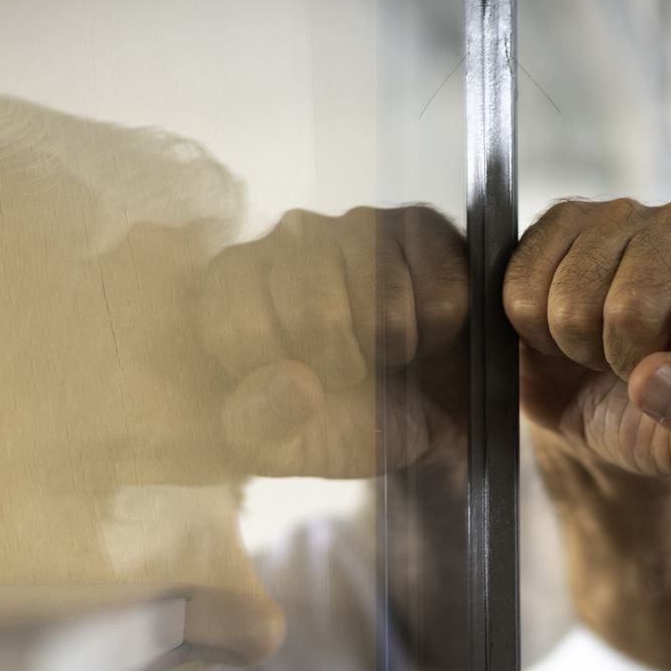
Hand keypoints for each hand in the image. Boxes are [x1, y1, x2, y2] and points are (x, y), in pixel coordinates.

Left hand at [194, 205, 469, 477]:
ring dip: (392, 353)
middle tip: (350, 374)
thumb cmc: (339, 419)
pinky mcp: (420, 226)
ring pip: (382, 306)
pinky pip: (438, 298)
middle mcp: (287, 237)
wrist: (425, 414)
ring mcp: (355, 224)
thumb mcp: (284, 446)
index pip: (238, 327)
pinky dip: (437, 336)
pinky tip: (425, 332)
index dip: (276, 375)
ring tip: (388, 354)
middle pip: (315, 314)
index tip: (295, 385)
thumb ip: (260, 425)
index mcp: (231, 283)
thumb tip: (296, 385)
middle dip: (341, 367)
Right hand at [504, 197, 670, 474]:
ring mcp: (624, 213)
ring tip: (603, 348)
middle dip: (622, 363)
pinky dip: (533, 329)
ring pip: (572, 300)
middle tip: (634, 367)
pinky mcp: (563, 220)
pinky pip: (521, 285)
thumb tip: (653, 380)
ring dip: (577, 347)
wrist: (617, 403)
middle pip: (632, 308)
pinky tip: (565, 328)